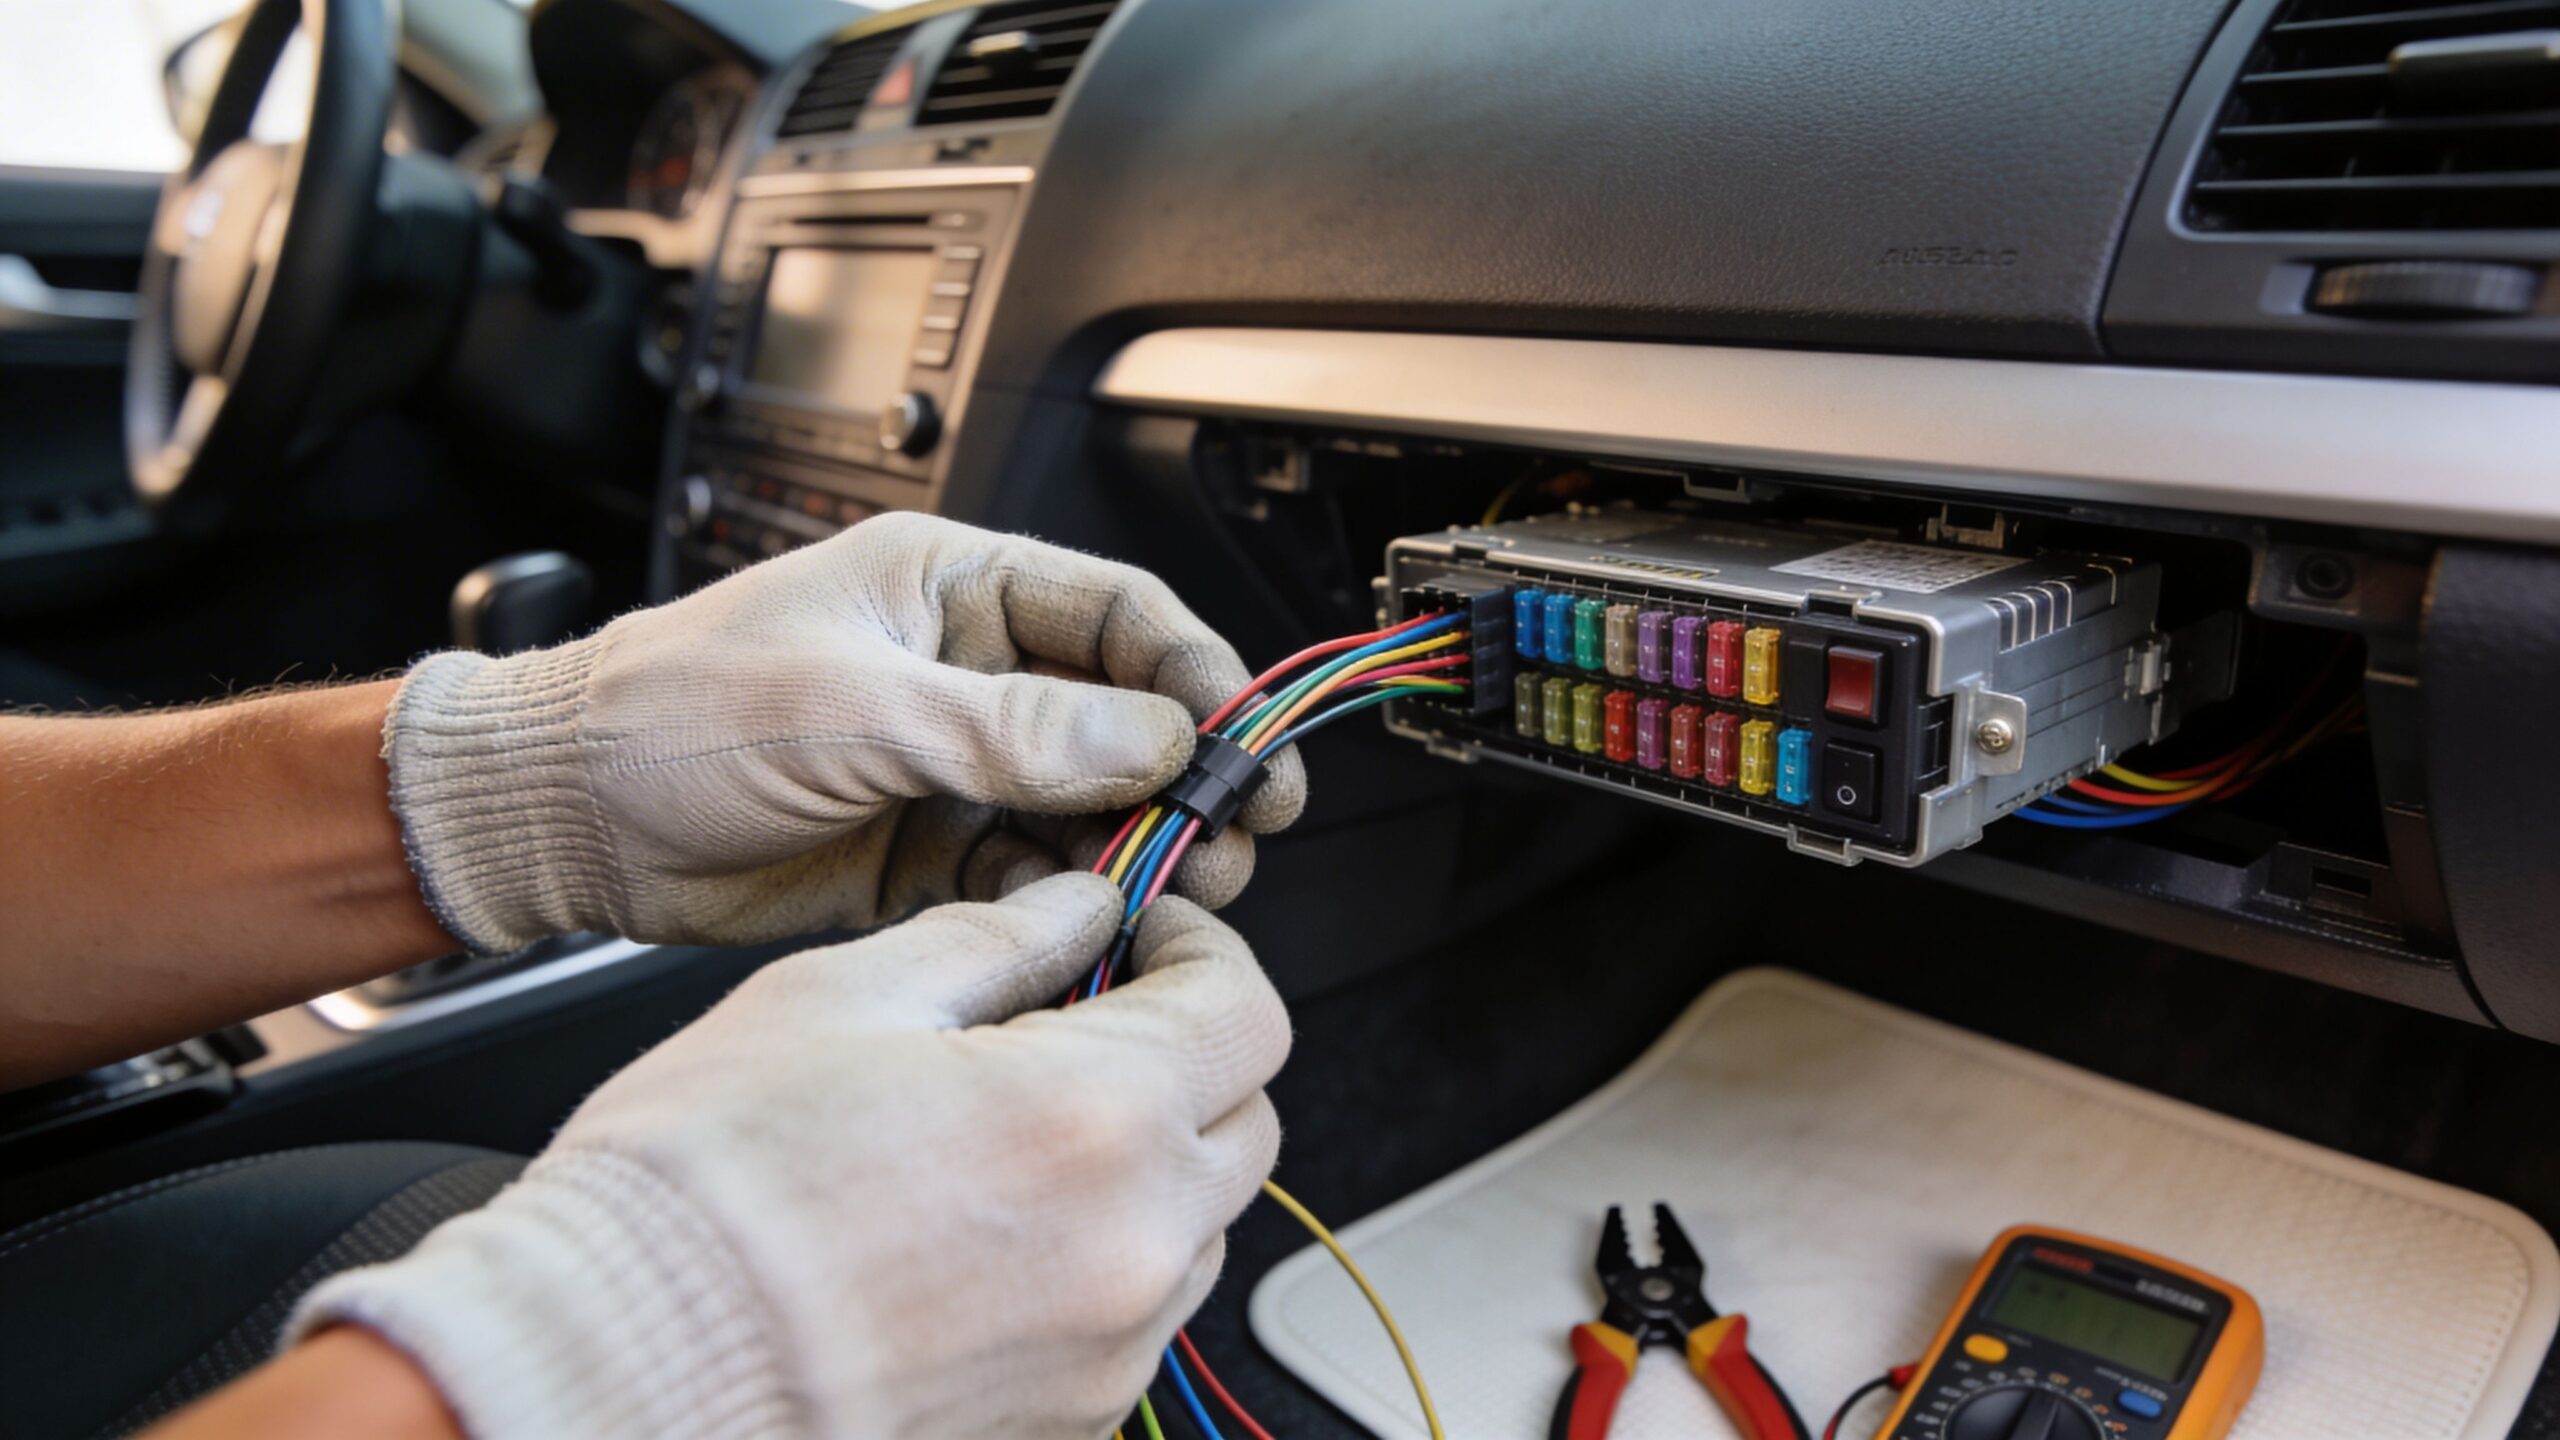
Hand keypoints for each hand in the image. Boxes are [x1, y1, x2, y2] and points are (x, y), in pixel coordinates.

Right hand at [288, 873, 1290, 1439]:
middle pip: (1243, 1123)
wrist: (604, 1375)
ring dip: (1144, 1164)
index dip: (1202, 950)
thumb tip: (1077, 910)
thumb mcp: (839, 999)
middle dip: (1186, 1054)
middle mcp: (1128, 1248)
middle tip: (1087, 1019)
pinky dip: (1092, 1262)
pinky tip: (981, 1234)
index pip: (1246, 1010)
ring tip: (1012, 1134)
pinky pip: (1127, 1321)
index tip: (1149, 935)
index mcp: (1093, 1118)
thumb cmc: (697, 1195)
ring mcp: (1103, 1354)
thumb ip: (994, 943)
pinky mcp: (1063, 1427)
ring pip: (1193, 1229)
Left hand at [386, 514, 1303, 951]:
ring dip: (1137, 850)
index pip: (1116, 616)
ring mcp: (950, 772)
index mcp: (953, 592)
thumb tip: (1147, 735)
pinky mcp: (926, 858)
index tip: (1243, 738)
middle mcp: (967, 678)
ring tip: (1176, 891)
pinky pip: (1028, 879)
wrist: (562, 820)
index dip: (1194, 672)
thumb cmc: (670, 716)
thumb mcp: (849, 709)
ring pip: (1087, 810)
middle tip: (1235, 834)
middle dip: (1184, 777)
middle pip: (1121, 720)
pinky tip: (1089, 926)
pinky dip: (1066, 906)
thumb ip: (1005, 730)